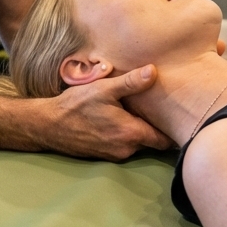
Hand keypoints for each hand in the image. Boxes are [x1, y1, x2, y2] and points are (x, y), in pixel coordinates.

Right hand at [44, 65, 173, 159]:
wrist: (48, 125)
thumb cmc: (76, 106)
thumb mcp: (104, 89)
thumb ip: (131, 83)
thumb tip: (154, 71)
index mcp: (130, 133)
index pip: (164, 139)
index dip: (173, 128)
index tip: (178, 116)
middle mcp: (126, 149)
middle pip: (153, 141)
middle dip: (157, 127)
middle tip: (163, 109)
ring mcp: (115, 154)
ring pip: (139, 144)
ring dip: (140, 130)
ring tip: (142, 111)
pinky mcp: (105, 155)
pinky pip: (125, 146)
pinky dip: (127, 135)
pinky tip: (121, 119)